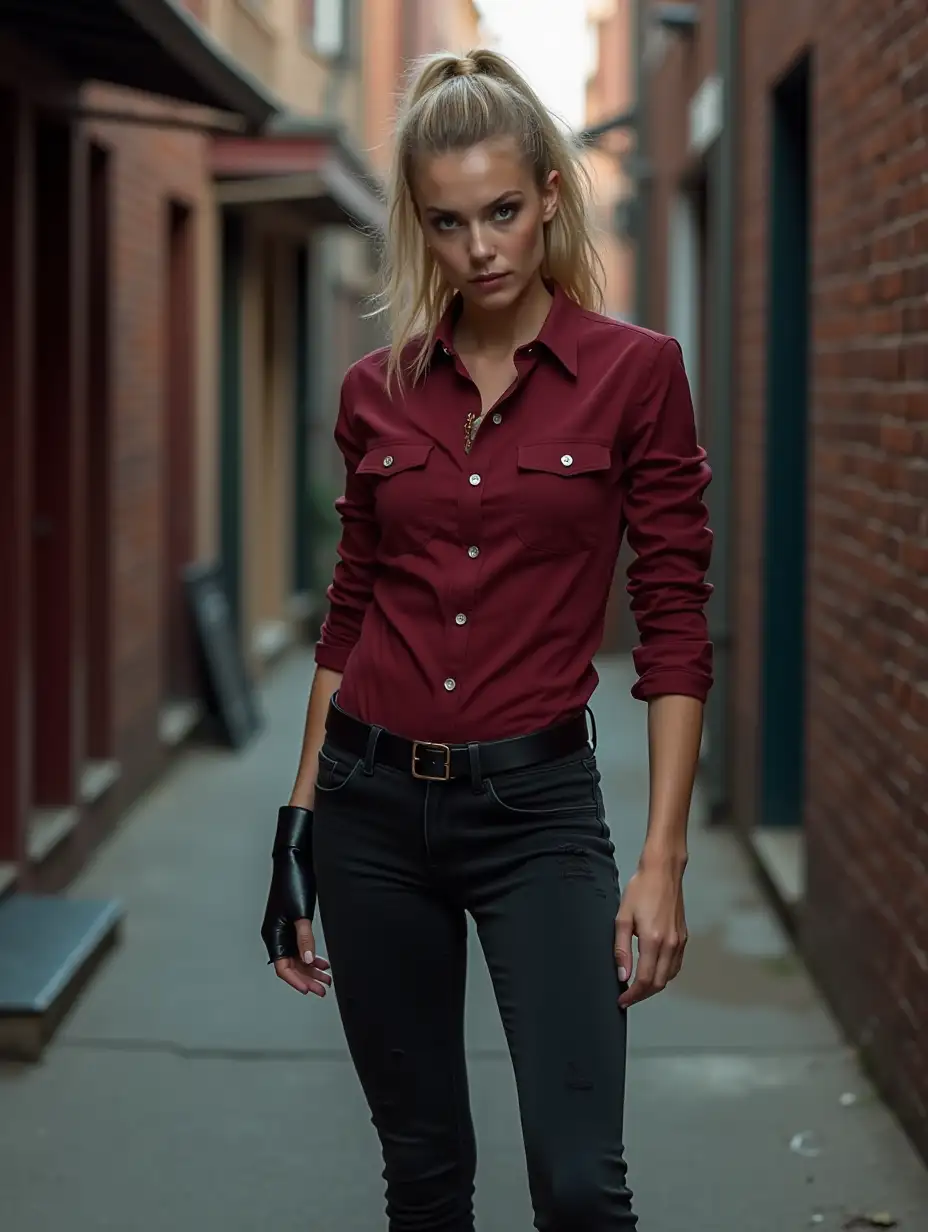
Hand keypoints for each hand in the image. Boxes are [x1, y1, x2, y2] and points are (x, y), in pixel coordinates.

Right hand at [261, 805, 331, 997]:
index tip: (310, 990)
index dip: (296, 980)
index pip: (282, 967)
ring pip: (297, 957)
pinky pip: (300, 945)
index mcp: (273, 934)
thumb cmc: (293, 883)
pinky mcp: (293, 922)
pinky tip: (323, 961)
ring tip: (328, 979)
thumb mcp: (301, 913)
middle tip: (324, 989)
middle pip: (291, 965)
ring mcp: (284, 929)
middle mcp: (276, 934)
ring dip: (311, 968)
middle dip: (307, 978)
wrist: (293, 859)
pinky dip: (311, 954)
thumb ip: (304, 938)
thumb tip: (308, 960)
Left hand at [614, 857, 686, 1008]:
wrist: (662, 872)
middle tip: (627, 997)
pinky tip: (653, 971)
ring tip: (638, 987)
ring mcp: (680, 942)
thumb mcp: (623, 918)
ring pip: (669, 976)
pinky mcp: (684, 937)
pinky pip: (676, 965)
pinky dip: (664, 974)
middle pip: (659, 983)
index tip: (622, 1000)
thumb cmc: (641, 890)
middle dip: (642, 995)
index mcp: (653, 941)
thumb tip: (622, 976)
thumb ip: (621, 950)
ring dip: (654, 986)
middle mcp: (670, 944)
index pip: (644, 980)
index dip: (633, 995)